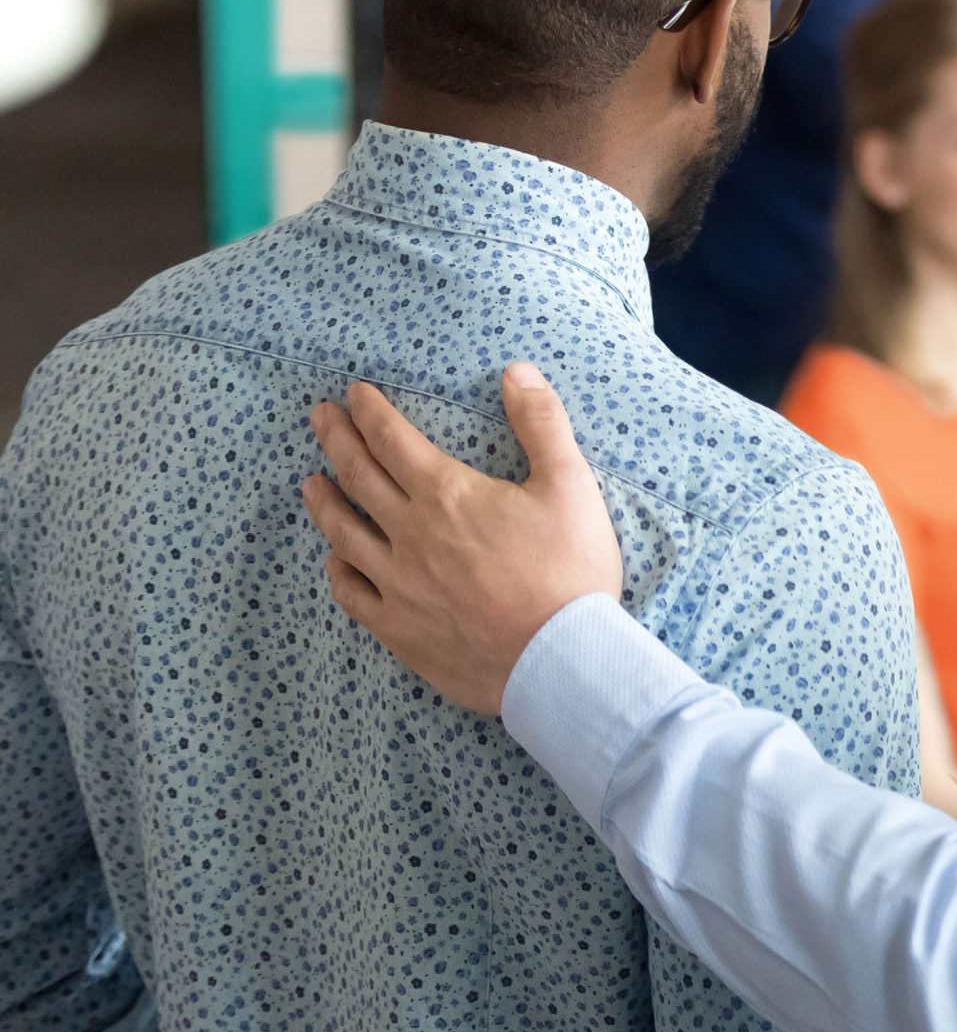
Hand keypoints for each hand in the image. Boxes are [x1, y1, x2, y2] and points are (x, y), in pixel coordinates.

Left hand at [299, 363, 620, 712]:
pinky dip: (336, 570)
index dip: (370, 412)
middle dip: (336, 441)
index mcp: (447, 495)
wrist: (560, 659)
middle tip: (319, 417)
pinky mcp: (399, 630)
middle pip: (359, 478)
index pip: (393, 440)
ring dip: (323, 502)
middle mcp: (410, 534)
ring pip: (343, 534)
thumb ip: (542, 423)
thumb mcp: (571, 485)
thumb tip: (516, 372)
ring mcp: (398, 585)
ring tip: (309, 483)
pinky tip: (333, 560)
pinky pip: (352, 594)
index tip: (353, 393)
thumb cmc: (570, 570)